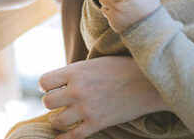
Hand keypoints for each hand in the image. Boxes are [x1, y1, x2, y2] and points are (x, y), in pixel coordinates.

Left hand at [39, 55, 167, 138]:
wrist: (149, 83)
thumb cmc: (123, 68)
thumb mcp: (95, 63)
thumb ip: (76, 72)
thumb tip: (60, 81)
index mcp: (75, 71)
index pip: (44, 82)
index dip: (46, 85)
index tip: (51, 87)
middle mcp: (77, 90)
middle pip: (47, 102)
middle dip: (52, 102)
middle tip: (60, 102)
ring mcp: (86, 109)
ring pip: (56, 120)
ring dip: (58, 119)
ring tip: (65, 116)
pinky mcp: (97, 124)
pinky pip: (72, 137)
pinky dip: (64, 138)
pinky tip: (63, 136)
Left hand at [82, 0, 157, 32]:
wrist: (152, 32)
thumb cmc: (151, 9)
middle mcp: (118, 8)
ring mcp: (114, 18)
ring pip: (105, 4)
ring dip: (110, 1)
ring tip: (125, 3)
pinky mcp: (112, 24)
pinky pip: (108, 13)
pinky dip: (112, 10)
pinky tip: (124, 12)